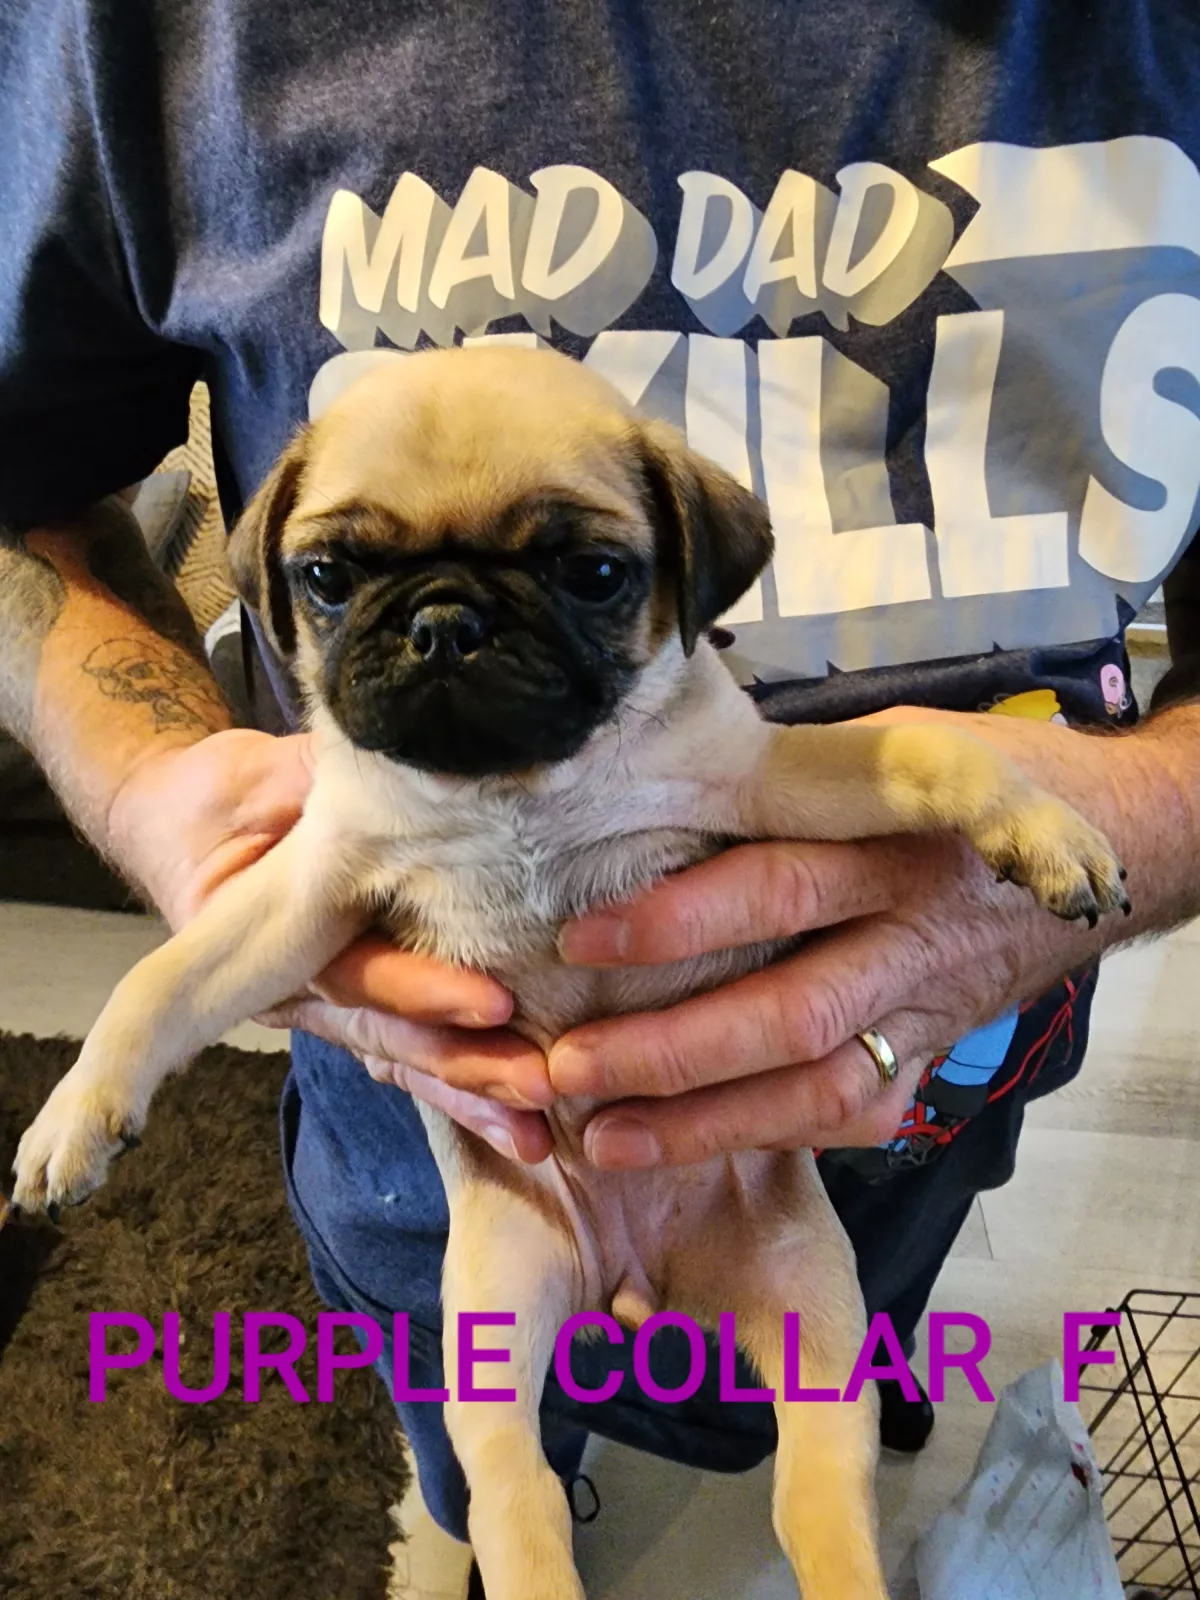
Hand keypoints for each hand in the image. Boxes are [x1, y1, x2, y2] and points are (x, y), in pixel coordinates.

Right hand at [107, 730, 552, 1160]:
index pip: (353, 975)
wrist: (193, 823)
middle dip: (466, 1064)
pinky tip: (527, 1129)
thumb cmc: (232, 795)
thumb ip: (324, 789)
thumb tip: (403, 769)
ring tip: (544, 1129)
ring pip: (407, 1059)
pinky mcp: (371, 1009)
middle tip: (541, 1082)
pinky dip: (468, 1093)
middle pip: (389, 1035)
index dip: (420, 992)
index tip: (493, 1003)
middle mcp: (301, 990)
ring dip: (475, 1095)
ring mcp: (336, 1007)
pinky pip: (418, 1059)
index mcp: (270, 943)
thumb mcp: (268, 780)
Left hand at [550, 709, 1139, 1168]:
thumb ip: (802, 775)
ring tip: (605, 1138)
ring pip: (820, 1088)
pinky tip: (695, 1150)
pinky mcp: (939, 1053)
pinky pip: (860, 1115)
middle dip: (672, 1052)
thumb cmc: (990, 774)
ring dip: (707, 1124)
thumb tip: (670, 769)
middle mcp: (914, 936)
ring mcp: (932, 1008)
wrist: (1122, 842)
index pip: (778, 886)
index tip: (580, 939)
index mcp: (900, 842)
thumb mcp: (901, 743)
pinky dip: (777, 1137)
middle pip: (791, 1012)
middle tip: (570, 1069)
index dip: (677, 919)